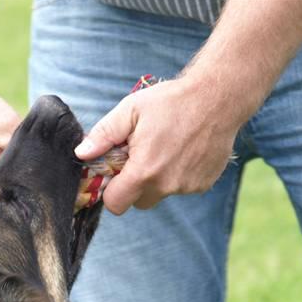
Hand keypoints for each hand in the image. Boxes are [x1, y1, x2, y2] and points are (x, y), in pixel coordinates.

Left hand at [74, 78, 240, 213]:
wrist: (220, 97)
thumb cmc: (172, 101)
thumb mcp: (130, 110)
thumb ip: (103, 135)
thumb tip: (81, 153)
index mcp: (144, 171)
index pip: (115, 204)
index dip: (111, 192)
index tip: (114, 175)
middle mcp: (166, 185)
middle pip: (138, 202)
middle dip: (133, 186)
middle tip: (139, 158)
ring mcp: (187, 186)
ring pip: (160, 194)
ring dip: (156, 179)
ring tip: (164, 148)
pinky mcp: (203, 183)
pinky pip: (181, 187)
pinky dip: (177, 175)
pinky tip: (183, 150)